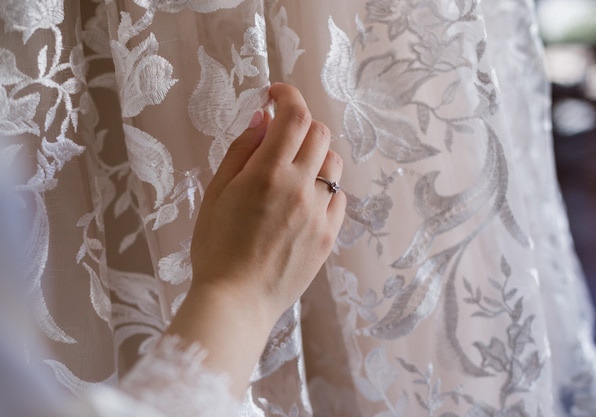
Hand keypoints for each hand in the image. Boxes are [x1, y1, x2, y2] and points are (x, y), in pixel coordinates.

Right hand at [190, 82, 344, 320]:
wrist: (236, 300)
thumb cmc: (215, 248)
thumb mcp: (216, 193)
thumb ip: (241, 151)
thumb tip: (262, 118)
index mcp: (267, 174)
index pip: (294, 116)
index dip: (288, 95)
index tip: (276, 95)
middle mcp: (300, 188)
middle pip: (319, 134)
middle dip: (301, 124)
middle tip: (281, 135)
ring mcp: (319, 213)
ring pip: (333, 164)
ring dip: (315, 156)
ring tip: (293, 171)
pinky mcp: (329, 235)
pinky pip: (338, 197)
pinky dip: (324, 188)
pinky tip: (304, 200)